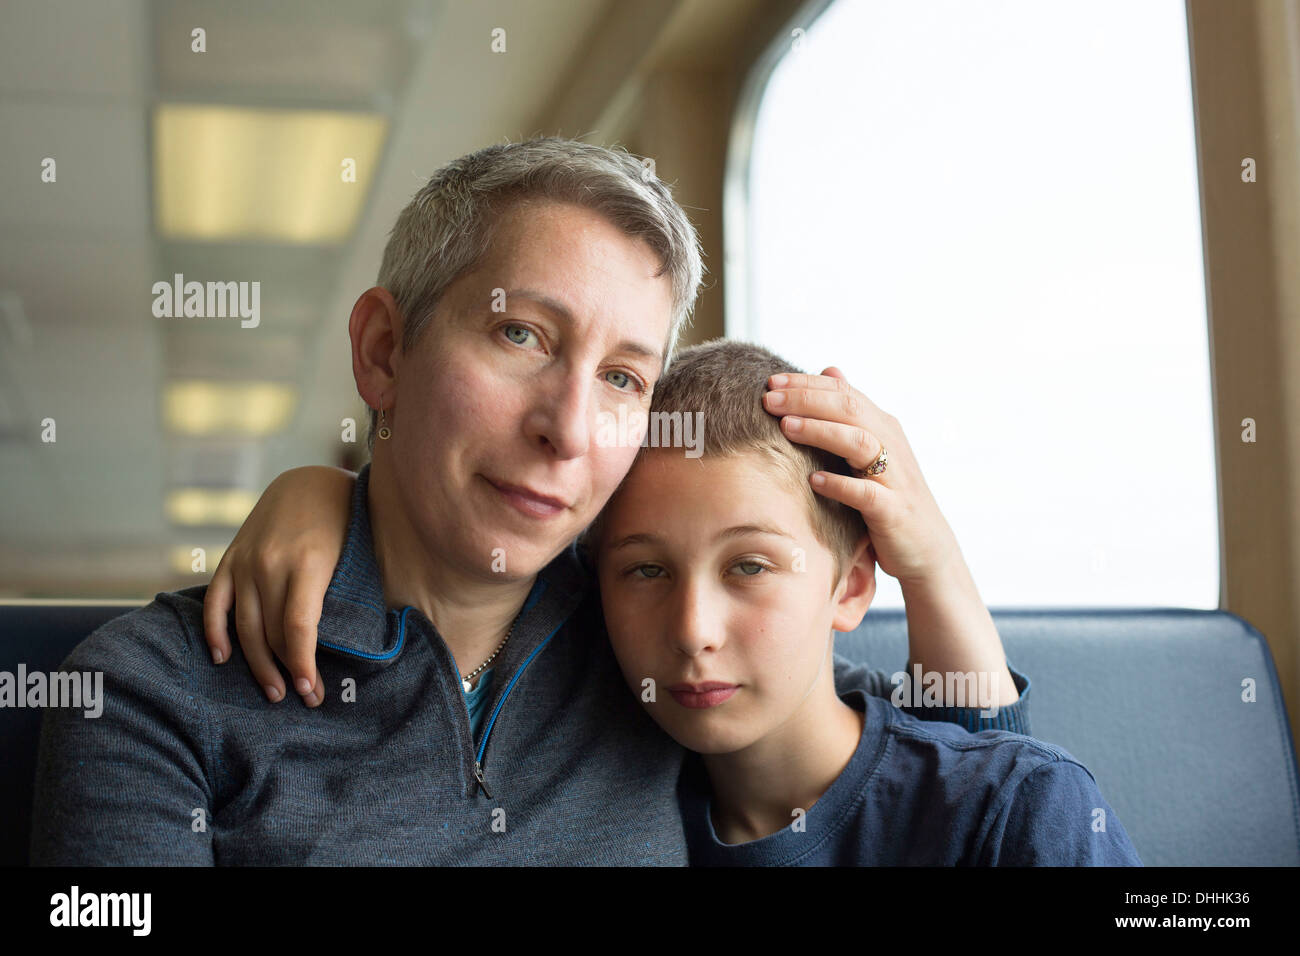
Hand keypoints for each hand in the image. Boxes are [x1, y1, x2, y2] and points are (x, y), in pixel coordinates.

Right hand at [202, 466, 355, 706]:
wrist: (310, 479)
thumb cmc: (346, 520)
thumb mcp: (356, 553)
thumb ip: (346, 594)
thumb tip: (352, 647)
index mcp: (308, 562)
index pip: (298, 628)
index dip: (302, 664)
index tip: (311, 691)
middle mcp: (270, 563)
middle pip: (271, 633)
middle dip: (286, 671)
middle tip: (303, 697)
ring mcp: (246, 560)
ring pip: (244, 626)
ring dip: (257, 663)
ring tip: (273, 690)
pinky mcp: (231, 557)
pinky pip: (216, 601)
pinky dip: (215, 631)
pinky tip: (223, 657)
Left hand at [763, 368, 958, 585]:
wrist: (926, 546)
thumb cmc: (888, 496)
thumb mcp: (871, 449)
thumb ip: (850, 413)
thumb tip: (828, 369)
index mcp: (882, 426)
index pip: (844, 392)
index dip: (807, 384)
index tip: (771, 382)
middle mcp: (891, 445)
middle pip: (850, 409)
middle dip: (807, 400)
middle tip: (768, 399)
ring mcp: (895, 478)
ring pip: (860, 443)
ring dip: (821, 432)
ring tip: (785, 428)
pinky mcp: (894, 511)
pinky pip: (868, 494)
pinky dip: (841, 485)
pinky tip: (814, 481)